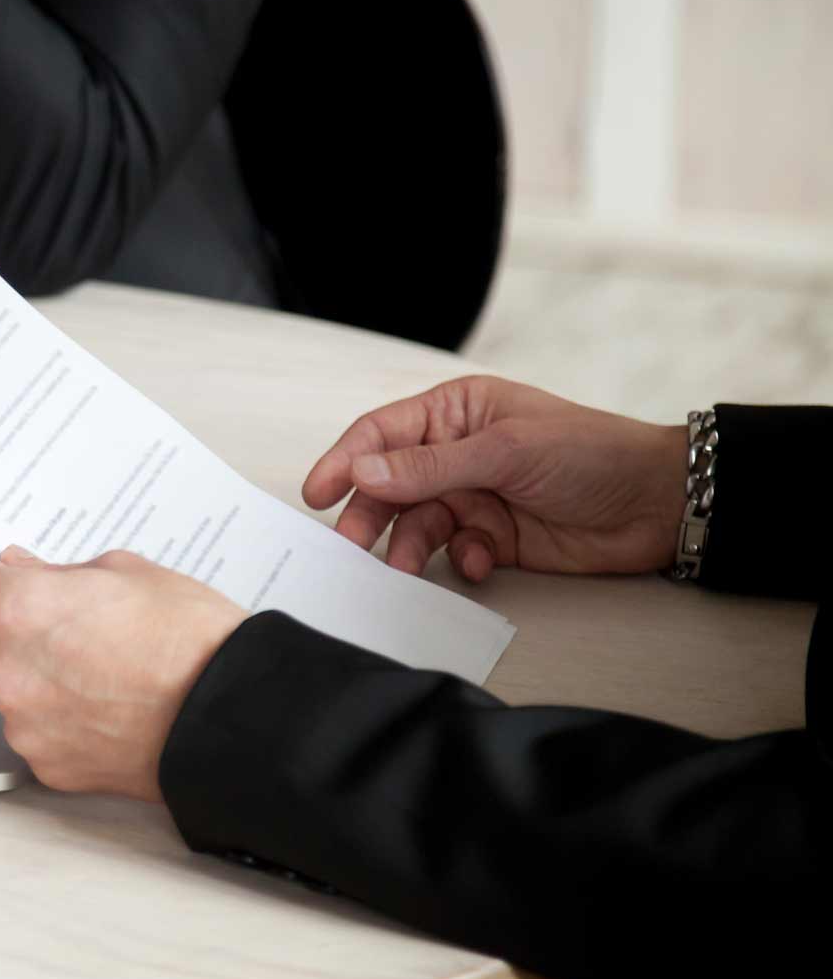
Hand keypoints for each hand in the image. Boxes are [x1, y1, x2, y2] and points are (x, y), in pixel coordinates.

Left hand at [0, 539, 245, 801]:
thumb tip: (24, 572)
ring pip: (0, 686)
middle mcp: (7, 671)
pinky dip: (51, 714)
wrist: (233, 717)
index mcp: (19, 610)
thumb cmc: (190, 640)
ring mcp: (24, 725)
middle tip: (39, 609)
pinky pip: (32, 729)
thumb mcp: (123, 572)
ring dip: (24, 669)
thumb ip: (57, 572)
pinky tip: (97, 701)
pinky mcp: (48, 765)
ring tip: (85, 661)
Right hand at [301, 375, 687, 581]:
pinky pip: (453, 551)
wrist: (659, 504)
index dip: (346, 460)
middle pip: (390, 483)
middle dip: (369, 513)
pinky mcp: (492, 536)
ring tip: (406, 567)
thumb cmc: (590, 453)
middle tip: (350, 543)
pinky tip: (480, 560)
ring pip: (417, 523)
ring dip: (409, 545)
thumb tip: (363, 470)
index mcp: (455, 412)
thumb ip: (429, 467)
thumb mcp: (504, 452)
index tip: (318, 492)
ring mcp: (474, 495)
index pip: (382, 433)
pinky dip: (458, 560)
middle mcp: (457, 452)